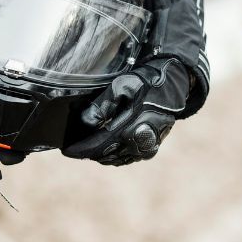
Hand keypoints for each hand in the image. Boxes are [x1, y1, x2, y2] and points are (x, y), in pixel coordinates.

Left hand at [62, 58, 189, 165]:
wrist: (174, 86)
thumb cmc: (147, 83)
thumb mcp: (122, 86)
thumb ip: (102, 105)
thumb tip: (85, 122)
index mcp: (132, 129)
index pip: (99, 146)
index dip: (81, 149)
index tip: (67, 150)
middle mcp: (140, 144)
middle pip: (105, 155)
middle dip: (88, 152)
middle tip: (73, 148)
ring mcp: (146, 149)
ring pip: (115, 159)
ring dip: (100, 154)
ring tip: (86, 147)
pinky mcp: (150, 150)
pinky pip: (126, 158)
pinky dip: (113, 155)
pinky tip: (105, 148)